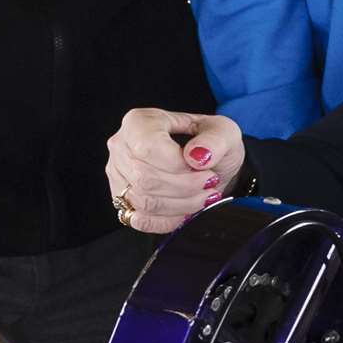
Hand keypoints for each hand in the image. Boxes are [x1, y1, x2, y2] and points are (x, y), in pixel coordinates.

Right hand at [105, 108, 243, 232]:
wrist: (207, 163)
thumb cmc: (210, 142)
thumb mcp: (223, 132)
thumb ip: (215, 140)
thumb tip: (196, 156)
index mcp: (139, 121)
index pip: (147, 147)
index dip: (177, 165)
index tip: (204, 168)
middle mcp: (121, 147)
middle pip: (144, 177)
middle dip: (184, 187)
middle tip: (209, 183)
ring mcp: (119, 175)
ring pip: (143, 201)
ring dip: (181, 204)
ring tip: (203, 196)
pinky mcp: (122, 201)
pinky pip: (140, 220)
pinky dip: (169, 220)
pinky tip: (187, 211)